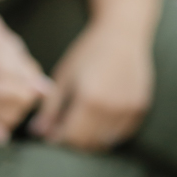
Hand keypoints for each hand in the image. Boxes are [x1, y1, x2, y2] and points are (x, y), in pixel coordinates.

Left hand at [31, 22, 153, 150]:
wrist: (123, 33)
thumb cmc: (88, 53)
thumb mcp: (63, 77)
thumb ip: (49, 108)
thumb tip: (36, 133)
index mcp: (89, 99)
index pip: (70, 137)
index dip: (57, 138)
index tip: (51, 132)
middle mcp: (111, 108)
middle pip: (87, 143)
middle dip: (73, 140)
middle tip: (65, 128)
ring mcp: (128, 110)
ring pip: (104, 142)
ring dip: (90, 139)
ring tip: (81, 122)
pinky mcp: (139, 109)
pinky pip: (120, 134)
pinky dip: (107, 133)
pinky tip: (100, 117)